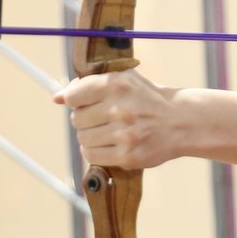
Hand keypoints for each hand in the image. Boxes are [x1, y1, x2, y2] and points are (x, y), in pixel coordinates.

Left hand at [55, 70, 181, 169]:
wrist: (180, 122)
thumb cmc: (146, 99)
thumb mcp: (123, 81)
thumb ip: (88, 86)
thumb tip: (56, 98)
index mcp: (118, 84)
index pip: (74, 96)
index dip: (77, 101)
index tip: (89, 103)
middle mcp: (120, 108)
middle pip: (76, 120)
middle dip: (86, 120)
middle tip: (104, 119)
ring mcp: (125, 134)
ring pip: (83, 139)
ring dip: (90, 137)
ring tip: (108, 132)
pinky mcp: (128, 156)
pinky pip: (92, 156)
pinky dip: (95, 152)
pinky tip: (108, 145)